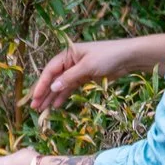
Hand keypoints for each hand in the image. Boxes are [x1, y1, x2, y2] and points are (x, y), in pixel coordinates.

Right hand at [28, 34, 164, 110]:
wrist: (129, 57)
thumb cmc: (108, 56)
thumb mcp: (87, 67)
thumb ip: (69, 78)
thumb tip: (52, 88)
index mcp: (68, 54)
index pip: (50, 70)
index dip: (41, 84)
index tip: (35, 97)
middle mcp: (70, 62)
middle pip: (53, 79)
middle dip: (43, 93)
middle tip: (35, 107)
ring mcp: (77, 70)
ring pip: (61, 85)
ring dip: (52, 97)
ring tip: (42, 110)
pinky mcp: (85, 77)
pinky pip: (71, 88)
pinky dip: (64, 96)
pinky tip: (57, 105)